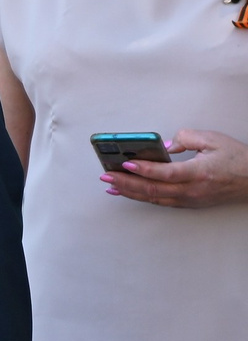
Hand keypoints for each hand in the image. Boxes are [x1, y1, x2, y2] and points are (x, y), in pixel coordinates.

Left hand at [102, 129, 247, 207]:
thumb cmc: (237, 159)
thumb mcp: (214, 140)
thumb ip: (187, 137)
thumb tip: (165, 145)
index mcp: (199, 172)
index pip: (166, 173)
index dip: (144, 169)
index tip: (126, 163)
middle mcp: (193, 190)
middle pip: (153, 189)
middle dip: (126, 182)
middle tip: (106, 175)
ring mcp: (191, 199)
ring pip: (155, 198)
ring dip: (130, 192)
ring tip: (111, 185)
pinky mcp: (190, 203)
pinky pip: (162, 201)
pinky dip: (143, 196)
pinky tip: (130, 192)